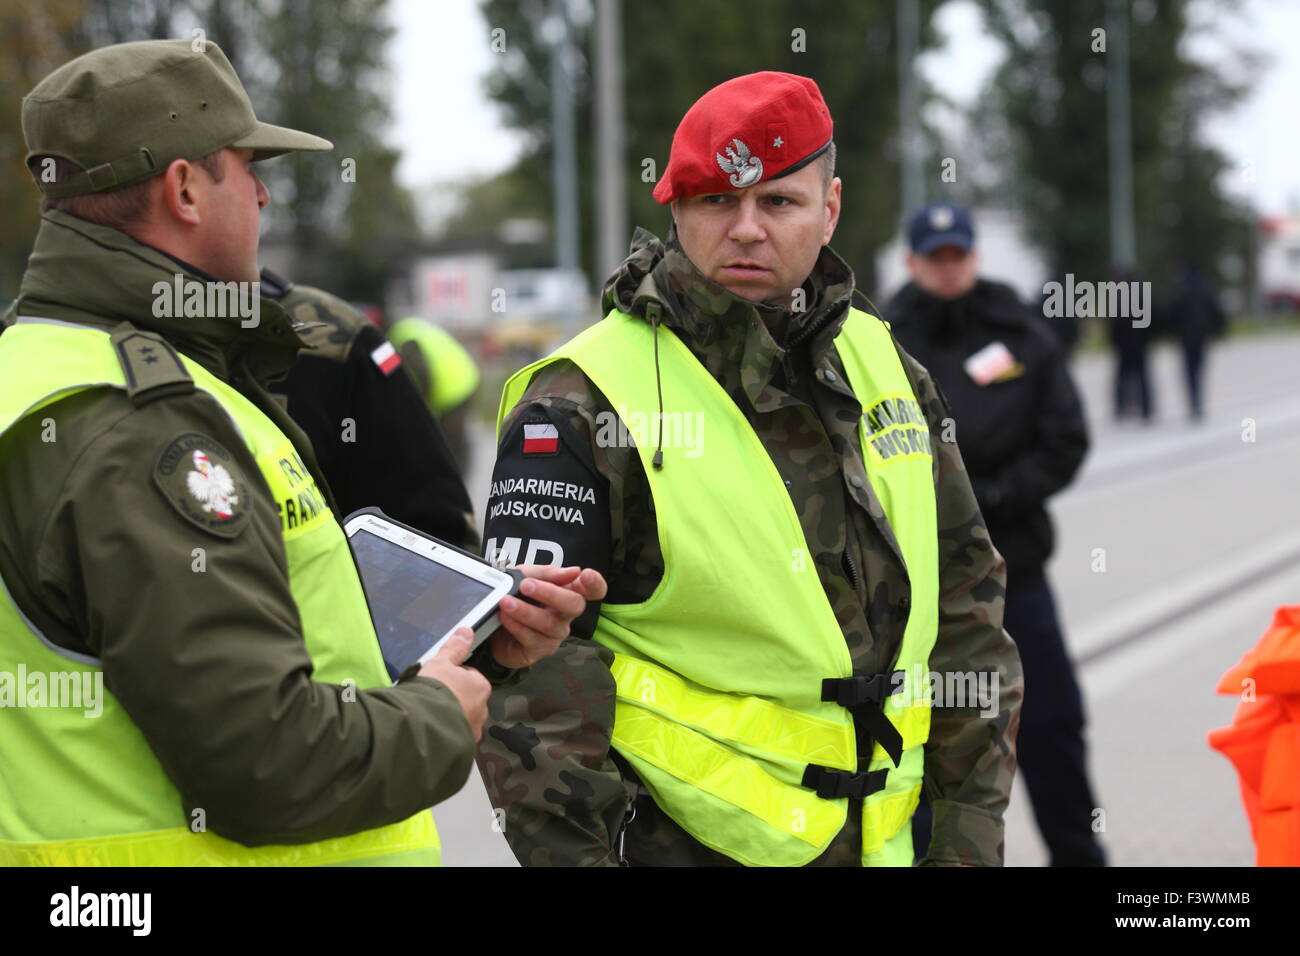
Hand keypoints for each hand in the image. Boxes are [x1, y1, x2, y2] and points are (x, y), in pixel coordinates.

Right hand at [416, 629, 489, 741]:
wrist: (423, 725)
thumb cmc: (434, 691)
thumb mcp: (441, 663)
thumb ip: (454, 648)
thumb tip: (467, 632)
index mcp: (480, 687)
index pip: (471, 678)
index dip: (455, 677)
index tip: (441, 680)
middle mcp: (482, 710)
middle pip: (469, 700)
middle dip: (455, 700)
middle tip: (434, 698)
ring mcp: (472, 731)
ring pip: (463, 721)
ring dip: (451, 719)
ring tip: (430, 716)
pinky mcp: (462, 748)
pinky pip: (455, 739)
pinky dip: (446, 736)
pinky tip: (431, 732)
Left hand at [488, 564, 607, 669]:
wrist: (491, 625)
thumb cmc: (515, 597)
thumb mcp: (525, 577)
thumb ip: (546, 573)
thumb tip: (574, 571)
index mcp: (568, 592)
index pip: (593, 590)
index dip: (595, 584)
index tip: (585, 575)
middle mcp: (566, 615)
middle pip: (574, 605)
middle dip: (551, 593)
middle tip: (526, 585)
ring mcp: (555, 634)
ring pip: (549, 623)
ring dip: (525, 611)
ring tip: (506, 602)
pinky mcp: (540, 650)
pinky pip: (532, 638)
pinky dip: (516, 626)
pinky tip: (505, 617)